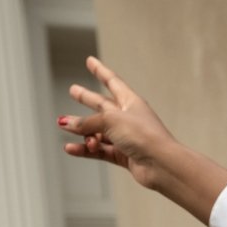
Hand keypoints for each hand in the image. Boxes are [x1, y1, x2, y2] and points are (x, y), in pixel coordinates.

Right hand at [58, 56, 175, 187]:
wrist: (162, 164)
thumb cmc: (145, 136)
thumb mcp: (110, 121)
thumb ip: (86, 122)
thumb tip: (66, 123)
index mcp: (131, 102)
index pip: (112, 82)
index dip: (100, 71)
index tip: (90, 61)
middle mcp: (129, 119)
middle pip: (103, 105)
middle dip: (87, 98)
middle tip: (74, 90)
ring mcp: (127, 138)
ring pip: (98, 132)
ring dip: (82, 131)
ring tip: (65, 127)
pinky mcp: (125, 155)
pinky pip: (100, 150)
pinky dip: (85, 150)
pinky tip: (71, 148)